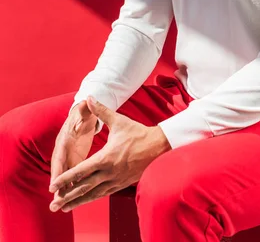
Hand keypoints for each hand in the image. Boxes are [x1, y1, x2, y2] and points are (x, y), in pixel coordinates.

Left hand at [49, 96, 170, 212]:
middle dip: (67, 196)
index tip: (53, 185)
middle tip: (53, 204)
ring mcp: (116, 180)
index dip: (66, 178)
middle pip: (84, 187)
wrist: (158, 147)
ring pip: (93, 194)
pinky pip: (103, 194)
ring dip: (77, 202)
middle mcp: (109, 172)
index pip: (81, 171)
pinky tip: (83, 201)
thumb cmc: (138, 133)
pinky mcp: (121, 184)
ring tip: (63, 208)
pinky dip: (91, 199)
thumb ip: (101, 111)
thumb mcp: (119, 121)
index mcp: (106, 158)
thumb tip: (89, 98)